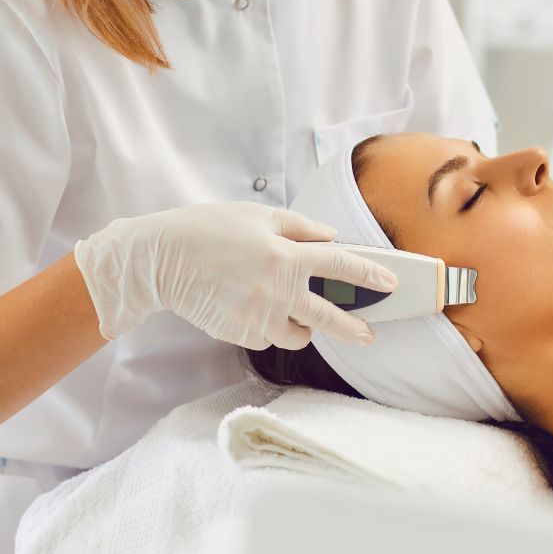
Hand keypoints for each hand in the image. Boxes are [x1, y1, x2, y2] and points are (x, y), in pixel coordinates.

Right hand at [74, 202, 396, 349]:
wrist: (160, 260)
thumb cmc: (208, 229)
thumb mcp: (259, 215)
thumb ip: (301, 227)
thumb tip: (331, 237)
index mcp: (287, 256)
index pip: (342, 267)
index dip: (371, 274)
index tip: (390, 282)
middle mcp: (279, 290)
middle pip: (330, 316)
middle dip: (354, 329)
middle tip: (369, 336)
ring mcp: (259, 316)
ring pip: (299, 334)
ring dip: (305, 327)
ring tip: (296, 314)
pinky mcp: (240, 333)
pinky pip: (268, 338)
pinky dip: (271, 329)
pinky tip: (258, 311)